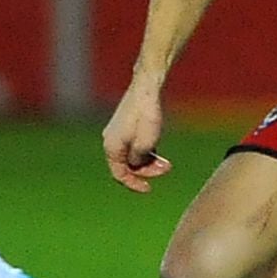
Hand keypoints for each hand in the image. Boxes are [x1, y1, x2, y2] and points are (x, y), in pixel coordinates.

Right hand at [103, 79, 173, 193]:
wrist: (146, 89)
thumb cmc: (146, 115)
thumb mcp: (145, 144)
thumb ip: (139, 161)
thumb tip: (136, 165)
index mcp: (112, 147)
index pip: (120, 175)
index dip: (134, 184)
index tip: (149, 189)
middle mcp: (110, 141)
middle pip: (127, 166)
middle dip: (147, 170)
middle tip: (166, 168)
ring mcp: (117, 133)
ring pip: (132, 155)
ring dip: (149, 161)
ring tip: (166, 162)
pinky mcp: (125, 126)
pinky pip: (134, 145)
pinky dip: (146, 151)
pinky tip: (158, 151)